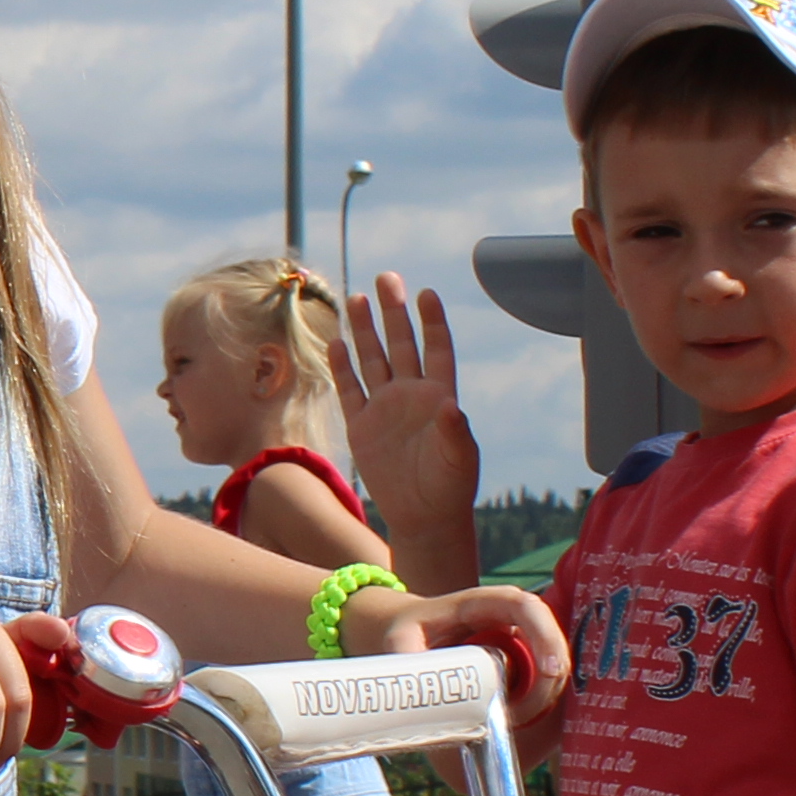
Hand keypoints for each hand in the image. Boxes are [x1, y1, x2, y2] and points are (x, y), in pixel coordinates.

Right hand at [339, 279, 483, 537]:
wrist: (423, 517)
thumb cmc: (450, 488)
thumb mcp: (459, 460)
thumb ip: (455, 432)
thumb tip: (451, 405)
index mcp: (439, 397)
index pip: (436, 350)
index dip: (432, 322)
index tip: (426, 294)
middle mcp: (411, 396)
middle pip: (401, 344)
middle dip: (394, 312)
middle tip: (387, 277)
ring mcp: (385, 409)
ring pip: (373, 360)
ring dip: (365, 331)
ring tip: (357, 298)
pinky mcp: (362, 427)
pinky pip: (349, 390)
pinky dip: (342, 367)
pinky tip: (336, 343)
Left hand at [347, 583, 573, 718]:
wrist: (411, 628)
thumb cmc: (407, 631)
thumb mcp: (399, 641)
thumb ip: (407, 660)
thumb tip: (416, 694)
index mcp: (482, 602)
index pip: (524, 606)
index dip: (544, 635)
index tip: (550, 671)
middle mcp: (509, 615)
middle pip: (549, 640)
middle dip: (548, 679)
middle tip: (525, 715)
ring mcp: (521, 636)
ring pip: (551, 665)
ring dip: (541, 697)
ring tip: (509, 719)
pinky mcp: (524, 657)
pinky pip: (542, 680)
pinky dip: (536, 702)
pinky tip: (513, 717)